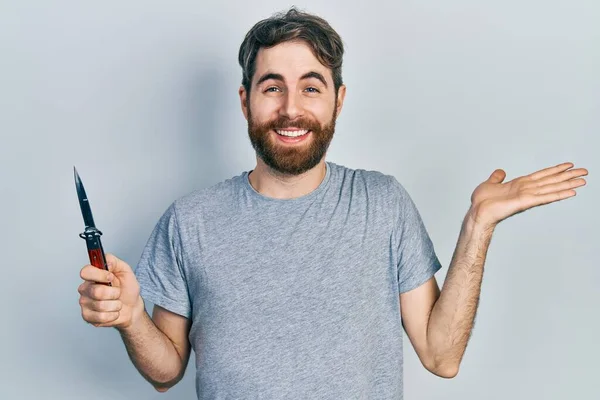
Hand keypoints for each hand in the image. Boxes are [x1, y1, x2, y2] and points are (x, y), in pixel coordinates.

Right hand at [78, 253, 143, 329]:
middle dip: (114, 293)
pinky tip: (113, 312)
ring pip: (101, 305)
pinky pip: (101, 317)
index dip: (100, 275)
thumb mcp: (125, 271)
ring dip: (115, 305)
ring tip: (116, 302)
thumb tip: (105, 260)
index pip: (86, 272)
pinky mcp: (87, 317)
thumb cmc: (127, 289)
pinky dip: (113, 315)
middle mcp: (85, 288)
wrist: (132, 308)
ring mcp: (85, 303)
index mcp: (92, 276)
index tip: (111, 277)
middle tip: (117, 292)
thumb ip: (114, 261)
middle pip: (96, 291)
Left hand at [469, 162, 587, 227]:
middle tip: (585, 172)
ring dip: (568, 184)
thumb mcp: (490, 184)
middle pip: (551, 180)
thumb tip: (501, 172)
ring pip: (552, 188)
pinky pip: (545, 197)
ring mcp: (527, 196)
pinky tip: (571, 192)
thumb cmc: (482, 201)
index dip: (555, 170)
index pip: (542, 175)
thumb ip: (497, 178)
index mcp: (520, 184)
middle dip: (568, 176)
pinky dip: (558, 195)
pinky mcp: (525, 202)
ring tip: (583, 181)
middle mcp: (527, 189)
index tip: (569, 165)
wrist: (477, 212)